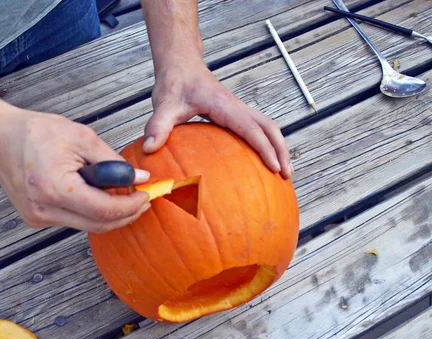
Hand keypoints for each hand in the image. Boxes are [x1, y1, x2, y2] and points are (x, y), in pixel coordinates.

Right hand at [0, 107, 151, 232]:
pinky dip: (90, 212)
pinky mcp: (36, 218)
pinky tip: (99, 196)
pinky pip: (72, 220)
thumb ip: (112, 161)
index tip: (146, 195)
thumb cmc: (35, 132)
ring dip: (109, 214)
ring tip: (125, 195)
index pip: (104, 210)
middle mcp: (43, 210)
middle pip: (98, 225)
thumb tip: (138, 179)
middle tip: (142, 201)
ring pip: (86, 226)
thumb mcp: (81, 137)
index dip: (130, 206)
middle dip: (125, 215)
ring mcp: (37, 218)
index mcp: (54, 189)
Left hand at [143, 58, 292, 178]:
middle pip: (269, 127)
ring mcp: (237, 109)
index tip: (275, 168)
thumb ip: (157, 126)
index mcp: (224, 105)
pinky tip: (260, 161)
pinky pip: (256, 129)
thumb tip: (149, 148)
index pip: (251, 128)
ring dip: (277, 147)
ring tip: (282, 172)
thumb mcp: (164, 105)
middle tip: (286, 175)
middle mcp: (236, 107)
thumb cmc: (174, 83)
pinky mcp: (234, 113)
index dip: (265, 148)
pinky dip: (265, 144)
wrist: (180, 65)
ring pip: (267, 127)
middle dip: (281, 150)